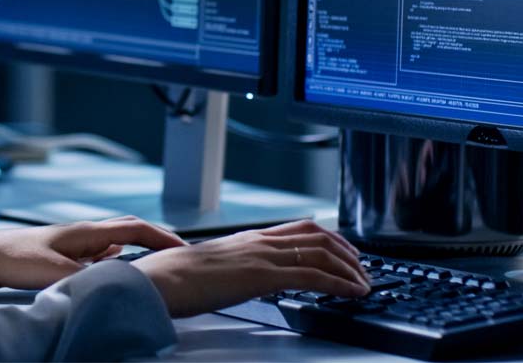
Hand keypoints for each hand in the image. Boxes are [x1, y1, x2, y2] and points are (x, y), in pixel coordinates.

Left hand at [0, 216, 186, 291]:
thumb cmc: (13, 258)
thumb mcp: (53, 272)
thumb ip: (86, 277)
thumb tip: (115, 283)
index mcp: (86, 232)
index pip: (134, 229)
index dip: (162, 238)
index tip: (184, 248)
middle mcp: (83, 233)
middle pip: (128, 230)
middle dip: (155, 240)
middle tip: (178, 254)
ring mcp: (73, 242)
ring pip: (115, 242)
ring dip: (137, 249)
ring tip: (156, 262)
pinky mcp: (62, 252)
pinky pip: (100, 252)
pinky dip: (116, 258)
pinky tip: (115, 266)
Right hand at [131, 219, 368, 317]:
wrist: (159, 280)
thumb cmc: (174, 278)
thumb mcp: (210, 267)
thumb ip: (231, 267)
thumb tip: (239, 278)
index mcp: (248, 238)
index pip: (300, 229)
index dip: (329, 238)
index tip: (344, 252)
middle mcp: (259, 241)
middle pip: (317, 236)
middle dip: (347, 252)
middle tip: (362, 268)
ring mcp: (262, 255)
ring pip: (321, 252)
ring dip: (350, 268)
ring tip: (363, 283)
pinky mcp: (263, 275)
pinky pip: (313, 275)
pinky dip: (340, 283)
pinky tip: (352, 293)